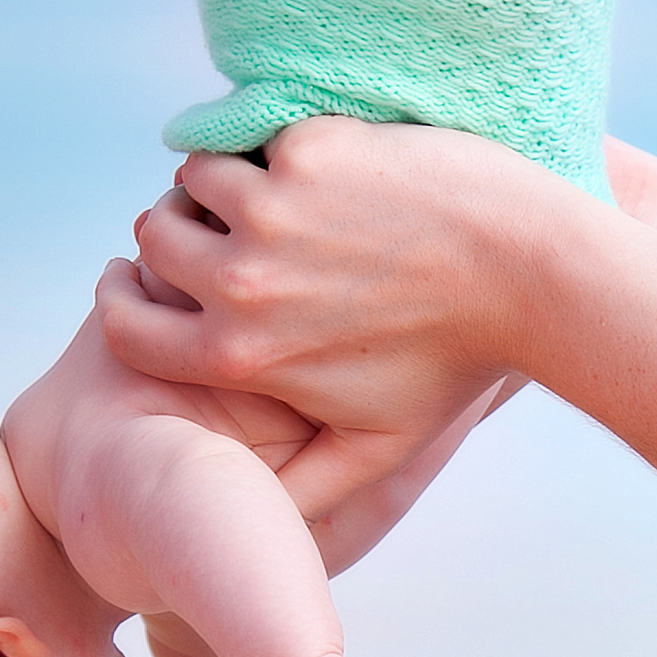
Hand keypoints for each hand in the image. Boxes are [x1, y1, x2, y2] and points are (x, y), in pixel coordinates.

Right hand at [96, 117, 562, 445]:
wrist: (531, 273)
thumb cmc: (457, 364)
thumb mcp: (379, 447)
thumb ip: (305, 488)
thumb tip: (251, 523)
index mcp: (239, 355)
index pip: (126, 323)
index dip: (127, 296)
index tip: (139, 276)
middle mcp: (241, 283)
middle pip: (153, 237)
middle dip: (179, 229)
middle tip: (222, 224)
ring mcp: (272, 208)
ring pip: (197, 176)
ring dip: (224, 179)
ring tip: (274, 191)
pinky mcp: (307, 149)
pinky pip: (256, 133)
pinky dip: (278, 143)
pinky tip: (329, 166)